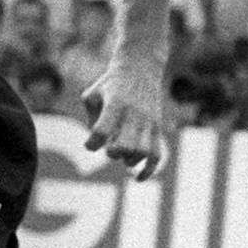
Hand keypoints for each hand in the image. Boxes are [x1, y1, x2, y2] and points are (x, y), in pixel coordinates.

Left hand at [81, 57, 167, 180]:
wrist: (141, 68)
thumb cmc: (109, 84)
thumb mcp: (92, 95)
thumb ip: (91, 119)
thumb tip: (98, 143)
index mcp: (115, 104)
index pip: (102, 131)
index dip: (92, 143)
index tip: (89, 144)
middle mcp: (134, 114)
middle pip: (126, 146)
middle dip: (113, 153)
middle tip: (109, 147)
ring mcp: (149, 122)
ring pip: (142, 153)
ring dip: (128, 160)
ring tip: (121, 154)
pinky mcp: (158, 128)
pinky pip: (157, 155)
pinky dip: (148, 170)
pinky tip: (136, 178)